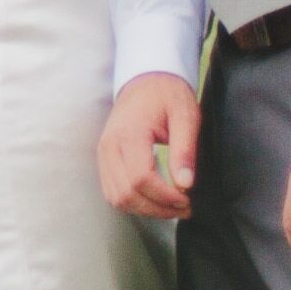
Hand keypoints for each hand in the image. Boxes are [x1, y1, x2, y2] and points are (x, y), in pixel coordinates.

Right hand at [98, 76, 199, 221]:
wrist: (146, 80)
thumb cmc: (168, 95)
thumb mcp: (185, 116)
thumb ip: (184, 150)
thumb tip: (185, 184)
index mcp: (129, 133)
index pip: (141, 178)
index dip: (165, 197)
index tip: (187, 199)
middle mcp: (110, 146)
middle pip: (127, 193)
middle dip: (157, 208)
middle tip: (184, 208)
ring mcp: (103, 153)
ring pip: (117, 198)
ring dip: (145, 209)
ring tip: (171, 207)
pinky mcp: (104, 159)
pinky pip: (112, 192)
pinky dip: (133, 202)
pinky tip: (154, 199)